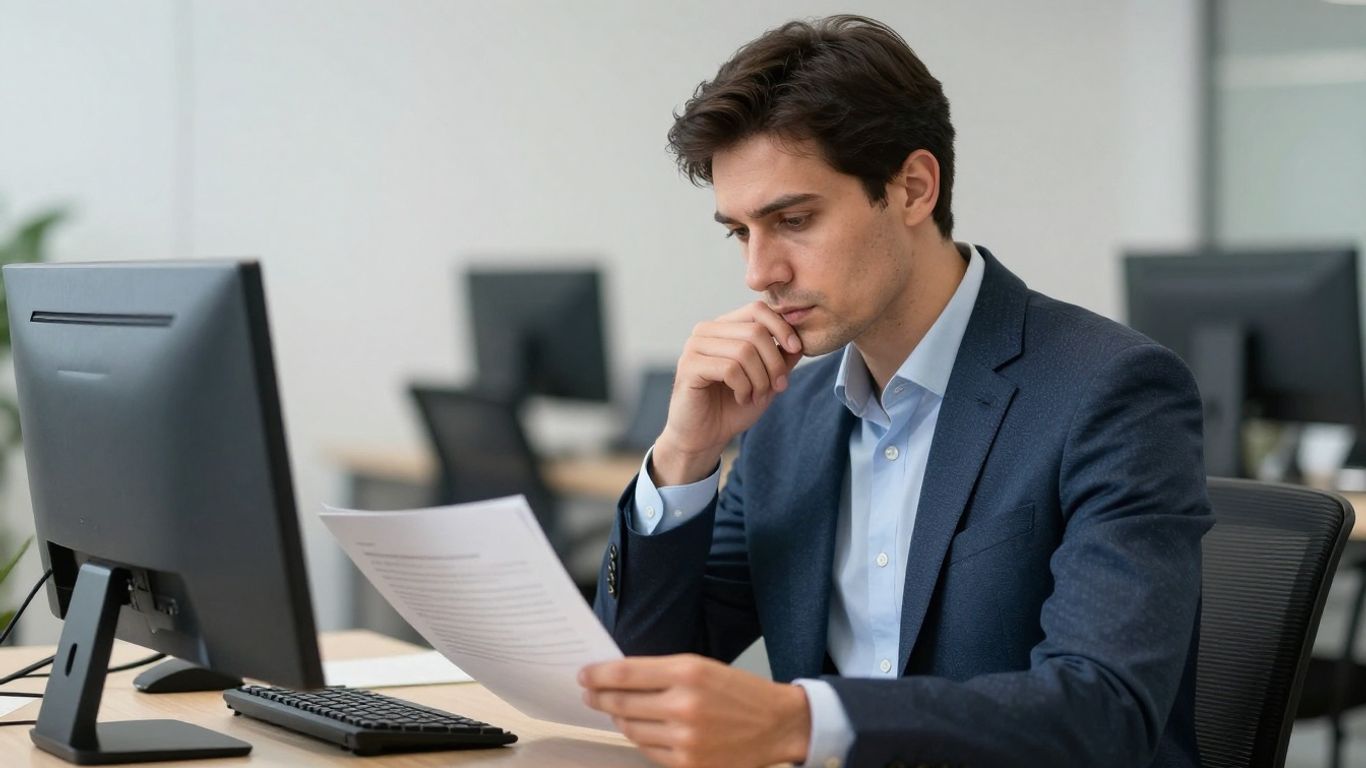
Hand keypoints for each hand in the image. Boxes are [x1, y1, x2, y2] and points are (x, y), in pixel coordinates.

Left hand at [580, 654, 810, 767]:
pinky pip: (648, 750)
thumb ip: (661, 671)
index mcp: (688, 672)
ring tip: (615, 710)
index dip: (598, 675)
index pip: (626, 674)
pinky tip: (639, 728)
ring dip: (618, 719)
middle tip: (589, 693)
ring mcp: (686, 739)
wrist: (776, 725)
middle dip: (600, 697)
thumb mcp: (702, 667)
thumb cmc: (739, 692)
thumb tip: (617, 677)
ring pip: (631, 729)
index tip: (584, 675)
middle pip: (622, 703)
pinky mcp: (689, 764)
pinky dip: (640, 738)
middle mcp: (684, 705)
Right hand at [654, 302, 802, 484]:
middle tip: (778, 386)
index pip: (757, 310)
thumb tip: (800, 340)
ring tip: (757, 396)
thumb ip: (781, 358)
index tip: (796, 349)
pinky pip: (730, 369)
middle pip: (755, 331)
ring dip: (760, 379)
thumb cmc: (732, 407)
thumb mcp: (766, 380)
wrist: (704, 437)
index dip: (781, 327)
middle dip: (774, 362)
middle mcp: (706, 331)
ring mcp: (695, 347)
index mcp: (724, 327)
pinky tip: (742, 398)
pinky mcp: (689, 366)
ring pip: (744, 351)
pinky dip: (744, 387)